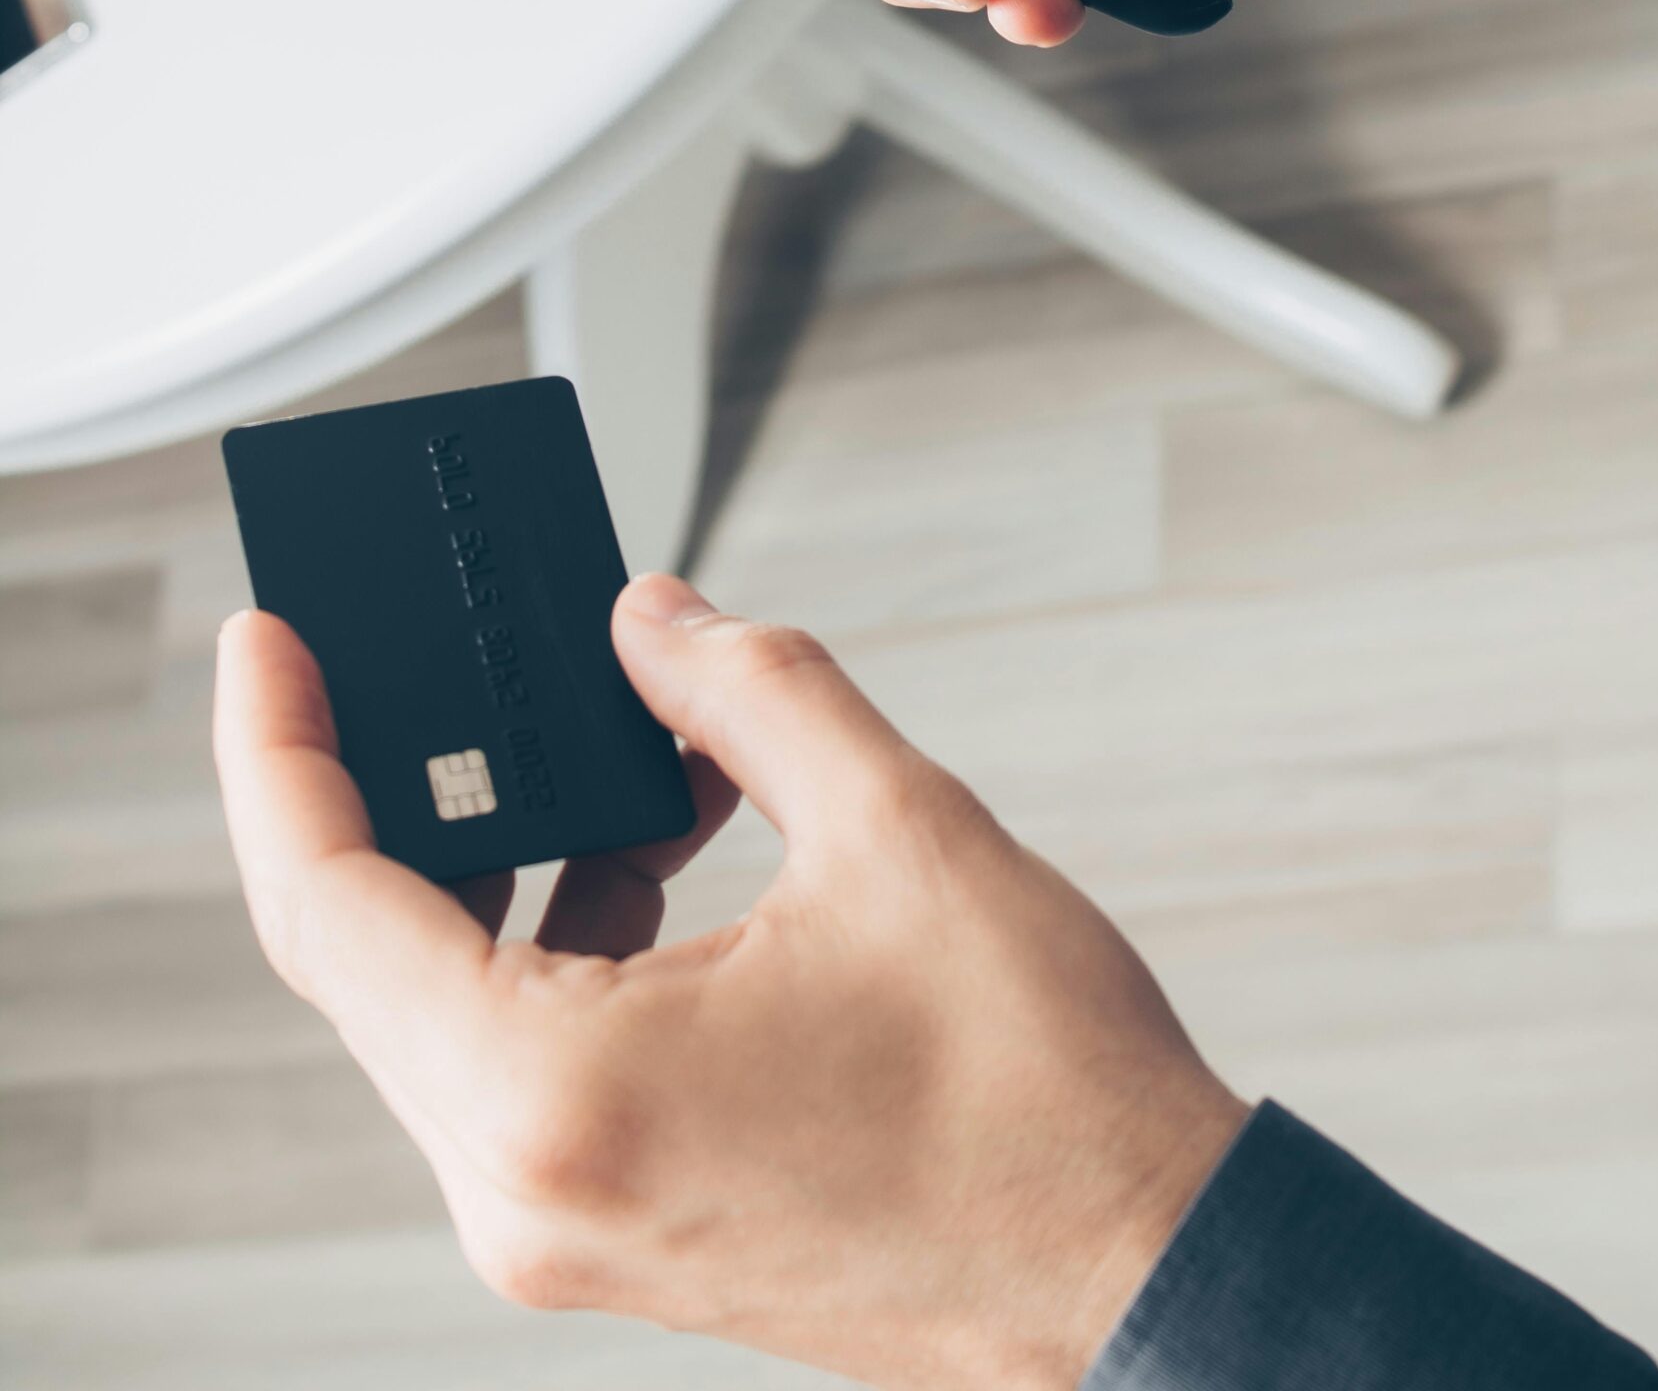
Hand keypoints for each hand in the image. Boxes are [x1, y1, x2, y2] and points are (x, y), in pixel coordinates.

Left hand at [214, 579, 1246, 1390]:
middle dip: (410, 777)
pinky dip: (573, 931)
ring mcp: (569, 1222)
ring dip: (520, 850)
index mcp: (554, 1098)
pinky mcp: (624, 1224)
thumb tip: (653, 621)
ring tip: (622, 735)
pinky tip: (672, 838)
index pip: (330, 903)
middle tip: (442, 647)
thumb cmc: (1039, 1098)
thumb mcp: (897, 830)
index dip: (280, 748)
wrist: (1142, 1277)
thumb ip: (748, 694)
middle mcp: (524, 1187)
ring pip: (458, 999)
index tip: (273, 636)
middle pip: (378, 949)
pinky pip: (530, 1053)